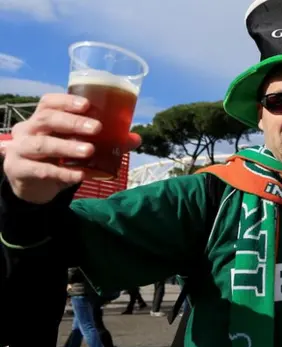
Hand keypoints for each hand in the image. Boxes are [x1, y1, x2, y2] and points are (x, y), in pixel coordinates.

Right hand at [3, 93, 141, 204]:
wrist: (32, 183)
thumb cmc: (57, 157)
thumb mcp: (76, 146)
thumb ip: (104, 141)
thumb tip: (136, 138)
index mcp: (41, 118)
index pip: (49, 102)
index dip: (66, 101)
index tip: (87, 105)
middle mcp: (28, 129)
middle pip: (47, 120)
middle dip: (73, 123)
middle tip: (96, 128)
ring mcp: (20, 149)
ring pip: (43, 145)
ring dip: (68, 147)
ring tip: (90, 151)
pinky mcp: (19, 169)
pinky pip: (42, 170)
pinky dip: (63, 172)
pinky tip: (80, 175)